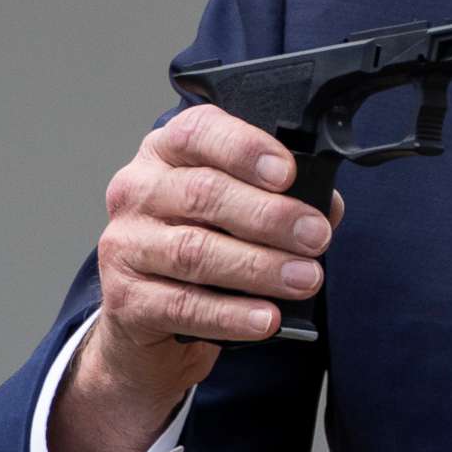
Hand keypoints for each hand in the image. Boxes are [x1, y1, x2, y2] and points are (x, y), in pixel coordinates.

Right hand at [48, 106, 345, 451]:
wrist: (150, 319)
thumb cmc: (204, 247)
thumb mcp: (236, 211)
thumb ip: (280, 199)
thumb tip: (327, 208)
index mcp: (166, 153)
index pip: (198, 132)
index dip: (245, 149)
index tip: (288, 173)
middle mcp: (137, 190)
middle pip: (204, 193)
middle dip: (270, 216)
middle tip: (316, 236)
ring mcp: (125, 244)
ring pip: (195, 251)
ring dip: (259, 266)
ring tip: (305, 278)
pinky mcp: (124, 299)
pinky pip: (183, 306)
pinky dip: (231, 314)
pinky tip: (267, 318)